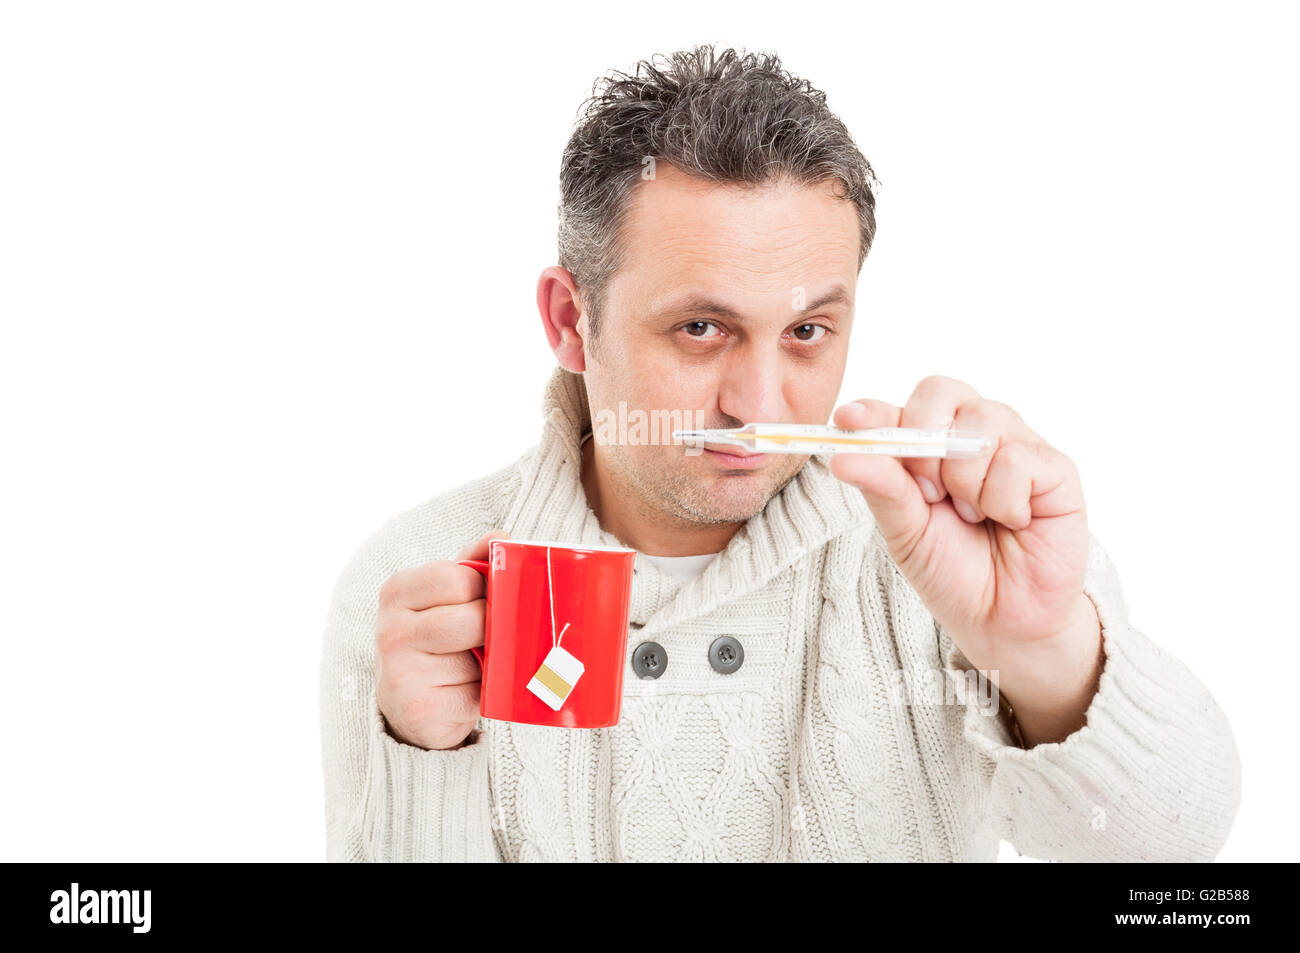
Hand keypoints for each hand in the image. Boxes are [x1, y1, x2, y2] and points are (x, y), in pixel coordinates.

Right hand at [374, 529, 507, 749]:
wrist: (408, 706)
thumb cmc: (434, 640)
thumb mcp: (445, 597)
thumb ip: (472, 565)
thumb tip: (500, 537)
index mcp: (397, 592)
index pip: (459, 578)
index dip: (483, 589)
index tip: (480, 601)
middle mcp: (390, 631)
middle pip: (472, 617)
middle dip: (491, 626)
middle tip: (485, 635)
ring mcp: (402, 674)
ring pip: (481, 656)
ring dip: (491, 660)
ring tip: (475, 662)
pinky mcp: (422, 711)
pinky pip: (480, 693)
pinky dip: (487, 693)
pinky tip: (468, 690)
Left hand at [829, 376, 1093, 674]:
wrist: (1000, 619)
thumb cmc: (952, 569)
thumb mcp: (904, 529)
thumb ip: (881, 486)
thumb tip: (843, 455)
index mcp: (932, 443)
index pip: (902, 405)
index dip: (876, 410)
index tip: (847, 420)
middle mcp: (974, 432)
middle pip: (941, 391)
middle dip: (925, 446)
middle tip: (929, 496)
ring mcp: (1017, 444)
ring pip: (981, 422)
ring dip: (966, 481)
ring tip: (975, 516)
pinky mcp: (1056, 467)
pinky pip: (1018, 459)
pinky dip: (1004, 499)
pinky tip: (1012, 521)